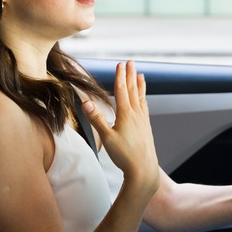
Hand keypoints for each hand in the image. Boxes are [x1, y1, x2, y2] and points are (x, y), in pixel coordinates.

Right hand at [82, 61, 158, 198]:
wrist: (144, 170)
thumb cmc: (125, 155)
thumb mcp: (107, 138)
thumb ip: (96, 119)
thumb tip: (85, 102)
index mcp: (126, 115)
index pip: (122, 91)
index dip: (120, 76)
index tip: (120, 64)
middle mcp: (136, 115)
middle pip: (132, 91)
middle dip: (130, 76)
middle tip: (130, 62)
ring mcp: (143, 121)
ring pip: (140, 98)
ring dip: (139, 85)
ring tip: (140, 75)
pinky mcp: (146, 128)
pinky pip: (144, 108)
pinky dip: (143, 100)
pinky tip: (143, 100)